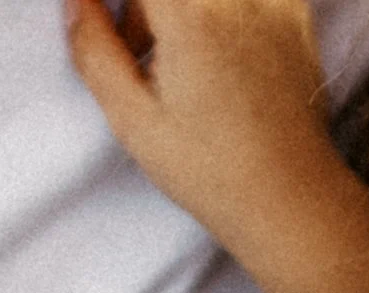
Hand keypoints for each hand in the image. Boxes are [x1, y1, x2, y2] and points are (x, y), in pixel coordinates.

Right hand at [63, 0, 351, 288]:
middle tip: (141, 50)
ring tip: (182, 55)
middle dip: (145, 10)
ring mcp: (271, 1)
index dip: (124, 10)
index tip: (113, 30)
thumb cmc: (212, 172)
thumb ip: (95, 50)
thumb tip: (75, 0)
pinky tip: (221, 52)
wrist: (289, 197)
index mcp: (189, 16)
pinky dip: (223, 14)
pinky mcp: (294, 13)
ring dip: (181, 12)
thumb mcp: (135, 122)